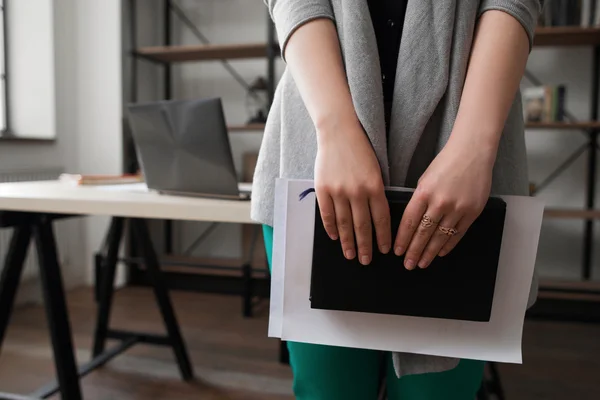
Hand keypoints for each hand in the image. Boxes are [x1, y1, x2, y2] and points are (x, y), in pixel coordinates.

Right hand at [315, 117, 390, 264]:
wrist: (338, 133)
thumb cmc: (360, 150)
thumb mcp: (375, 170)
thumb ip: (376, 193)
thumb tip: (376, 218)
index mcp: (375, 187)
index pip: (381, 219)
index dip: (383, 237)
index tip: (385, 250)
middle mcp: (357, 192)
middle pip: (363, 226)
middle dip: (365, 246)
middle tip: (366, 260)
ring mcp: (339, 192)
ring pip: (344, 224)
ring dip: (348, 242)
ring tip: (350, 255)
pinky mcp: (323, 189)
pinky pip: (327, 215)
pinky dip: (331, 228)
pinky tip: (335, 237)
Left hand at [394, 136, 495, 269]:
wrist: (472, 153)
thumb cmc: (445, 164)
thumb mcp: (424, 179)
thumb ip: (418, 200)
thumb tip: (412, 223)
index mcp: (423, 193)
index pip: (409, 222)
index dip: (403, 240)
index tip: (398, 252)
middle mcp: (440, 202)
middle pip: (423, 233)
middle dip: (414, 251)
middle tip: (408, 264)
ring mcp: (457, 208)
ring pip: (440, 237)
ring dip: (429, 253)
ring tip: (422, 263)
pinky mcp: (472, 212)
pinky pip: (458, 234)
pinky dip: (448, 245)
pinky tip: (440, 253)